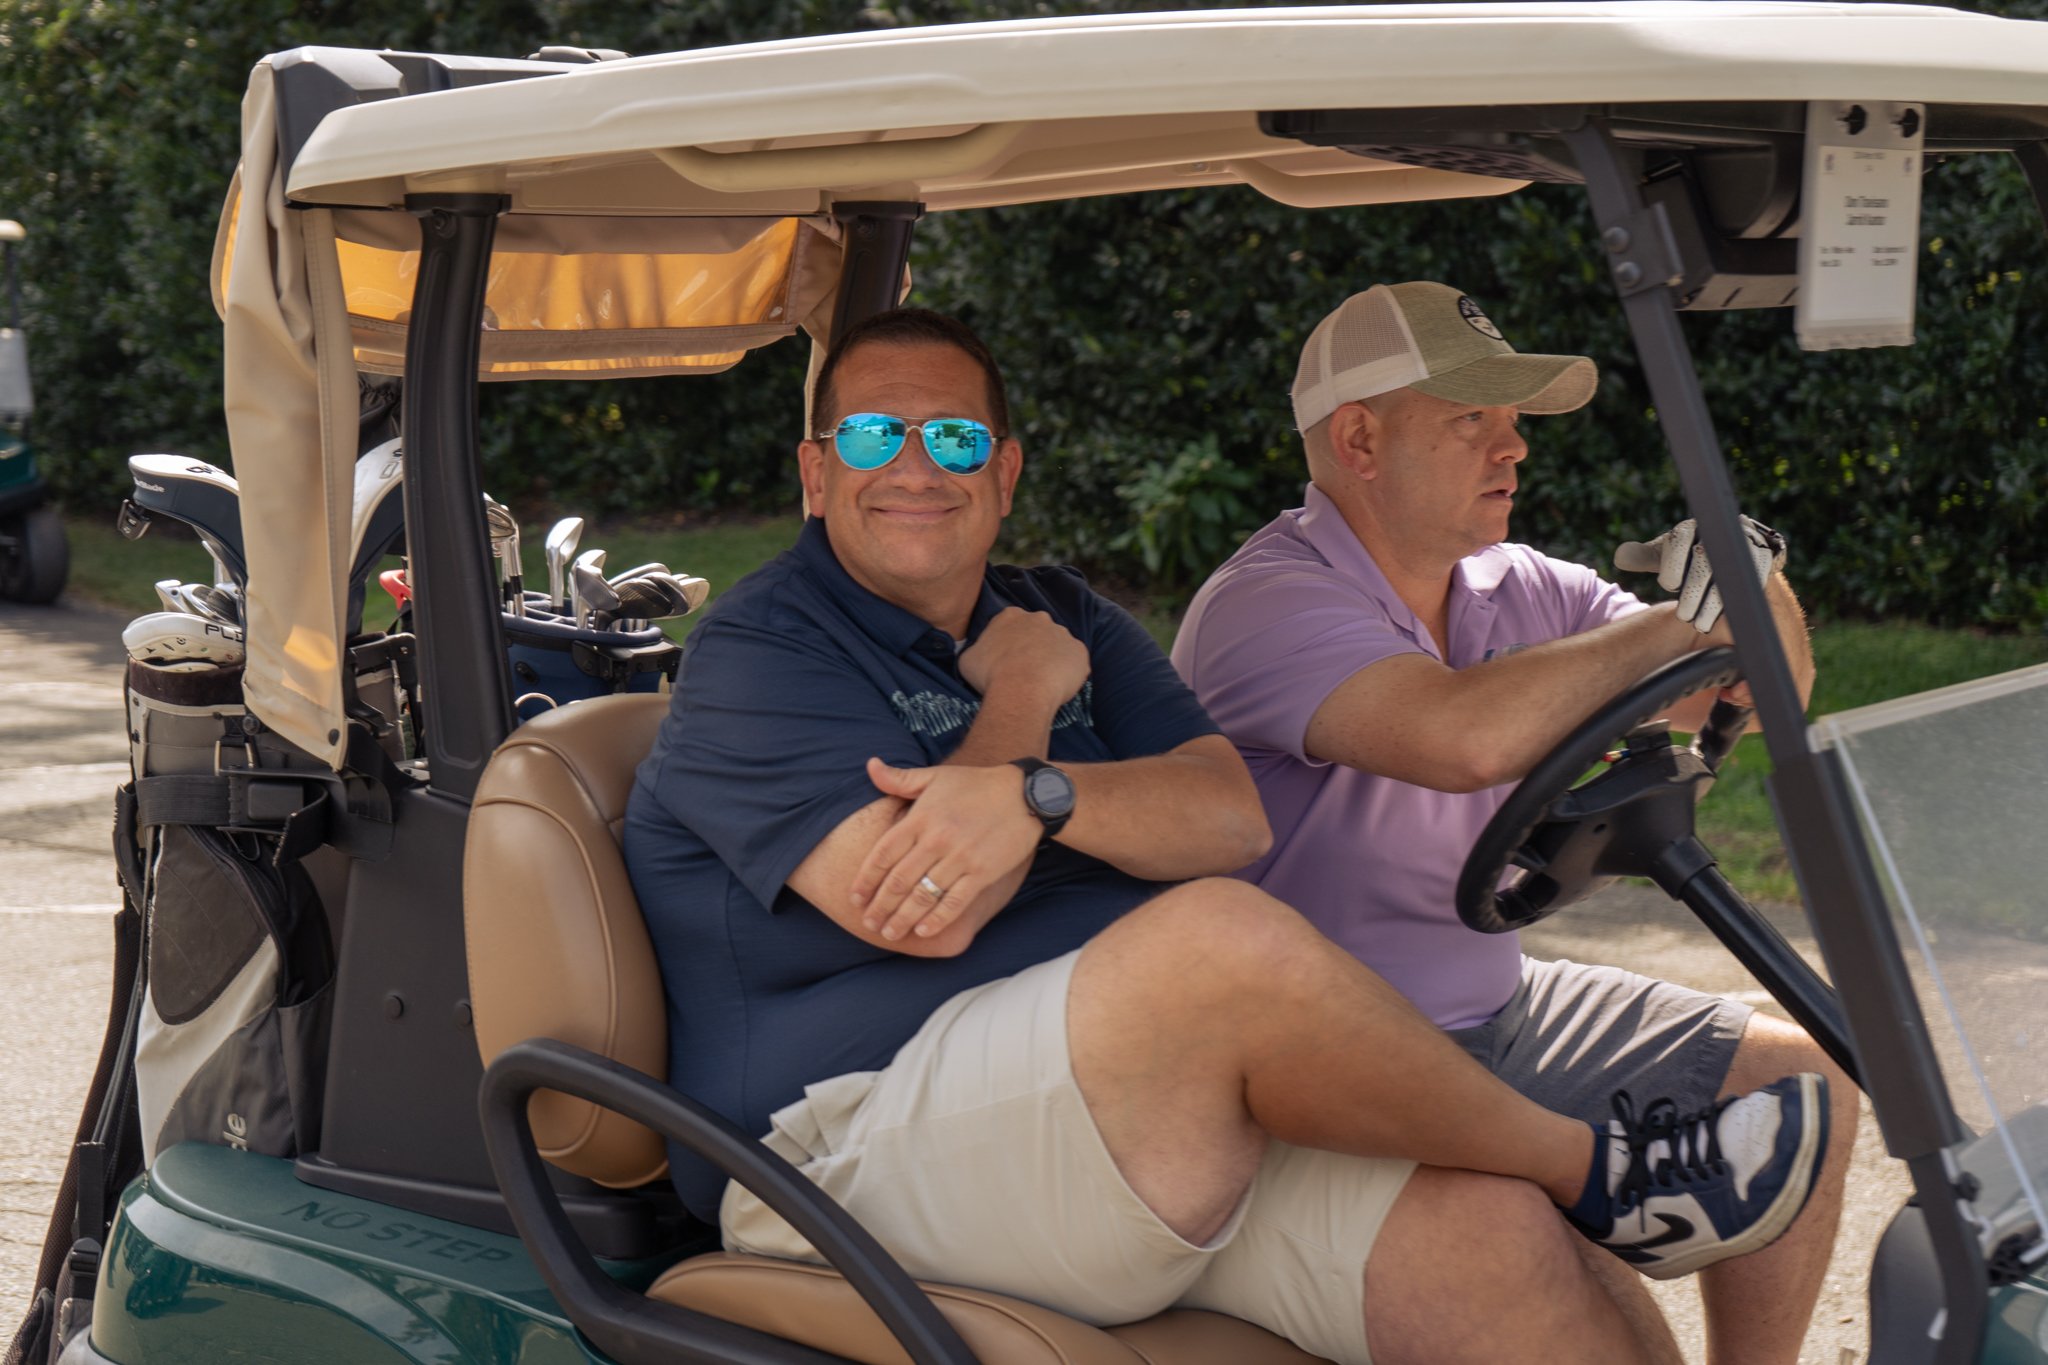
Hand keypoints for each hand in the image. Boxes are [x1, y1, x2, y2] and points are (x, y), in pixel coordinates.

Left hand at [849, 757, 1040, 942]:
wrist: (1026, 794)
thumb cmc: (976, 785)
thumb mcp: (936, 776)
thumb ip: (900, 778)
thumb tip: (870, 765)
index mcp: (921, 817)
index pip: (883, 854)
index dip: (866, 879)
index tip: (855, 898)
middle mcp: (936, 839)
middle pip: (899, 880)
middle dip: (880, 906)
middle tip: (868, 923)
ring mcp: (960, 858)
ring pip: (923, 896)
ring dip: (902, 918)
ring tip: (889, 933)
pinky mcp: (982, 872)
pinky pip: (954, 902)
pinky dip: (937, 920)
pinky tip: (923, 931)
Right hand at [958, 607, 1090, 710]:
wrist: (1021, 690)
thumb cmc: (990, 674)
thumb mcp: (968, 660)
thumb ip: (977, 651)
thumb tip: (979, 656)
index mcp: (1011, 615)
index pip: (1011, 624)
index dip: (1009, 643)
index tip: (1006, 660)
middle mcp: (1040, 618)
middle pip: (1037, 631)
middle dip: (1033, 647)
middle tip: (1025, 671)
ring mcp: (1063, 633)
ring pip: (1058, 646)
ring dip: (1052, 659)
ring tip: (1043, 682)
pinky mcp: (1080, 651)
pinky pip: (1075, 662)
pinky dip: (1069, 672)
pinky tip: (1058, 687)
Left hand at [1614, 515, 1785, 634]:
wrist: (1734, 555)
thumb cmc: (1690, 558)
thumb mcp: (1666, 556)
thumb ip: (1644, 557)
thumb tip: (1621, 556)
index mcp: (1691, 526)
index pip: (1680, 540)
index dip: (1674, 564)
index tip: (1670, 586)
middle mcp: (1719, 528)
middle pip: (1704, 560)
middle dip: (1693, 592)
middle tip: (1684, 617)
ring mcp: (1745, 539)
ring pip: (1730, 571)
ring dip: (1715, 601)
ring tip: (1701, 624)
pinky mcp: (1766, 554)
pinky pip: (1754, 576)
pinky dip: (1739, 598)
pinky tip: (1727, 616)